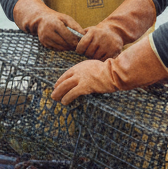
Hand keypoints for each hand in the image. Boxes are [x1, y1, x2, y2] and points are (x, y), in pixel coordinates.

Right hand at [35, 11, 85, 51]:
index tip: (80, 42)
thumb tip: (83, 34)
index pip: (67, 35)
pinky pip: (55, 49)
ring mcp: (45, 38)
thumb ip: (75, 25)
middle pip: (63, 43)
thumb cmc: (56, 18)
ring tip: (73, 46)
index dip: (74, 40)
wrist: (41, 19)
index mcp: (54, 24)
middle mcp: (48, 32)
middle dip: (72, 45)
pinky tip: (66, 45)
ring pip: (60, 47)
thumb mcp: (66, 18)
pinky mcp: (44, 43)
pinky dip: (62, 48)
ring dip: (68, 48)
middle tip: (78, 46)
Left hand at [52, 35, 167, 104]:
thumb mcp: (97, 68)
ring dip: (59, 94)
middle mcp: (79, 71)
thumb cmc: (110, 71)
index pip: (67, 73)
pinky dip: (67, 98)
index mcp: (82, 66)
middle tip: (53, 94)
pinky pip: (72, 93)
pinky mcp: (84, 86)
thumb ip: (90, 72)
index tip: (57, 85)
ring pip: (65, 87)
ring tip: (55, 99)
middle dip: (57, 88)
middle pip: (64, 80)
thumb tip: (89, 79)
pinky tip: (64, 102)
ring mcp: (81, 78)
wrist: (114, 72)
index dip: (61, 80)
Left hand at [75, 0, 156, 60]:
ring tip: (95, 54)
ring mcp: (108, 44)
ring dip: (94, 58)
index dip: (79, 50)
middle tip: (88, 53)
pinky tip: (101, 55)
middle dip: (87, 54)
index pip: (81, 46)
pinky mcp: (115, 51)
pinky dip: (101, 60)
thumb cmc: (97, 34)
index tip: (80, 51)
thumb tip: (70, 44)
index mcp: (93, 32)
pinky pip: (104, 60)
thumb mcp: (89, 31)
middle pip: (88, 53)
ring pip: (96, 58)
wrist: (115, 32)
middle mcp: (101, 37)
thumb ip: (79, 36)